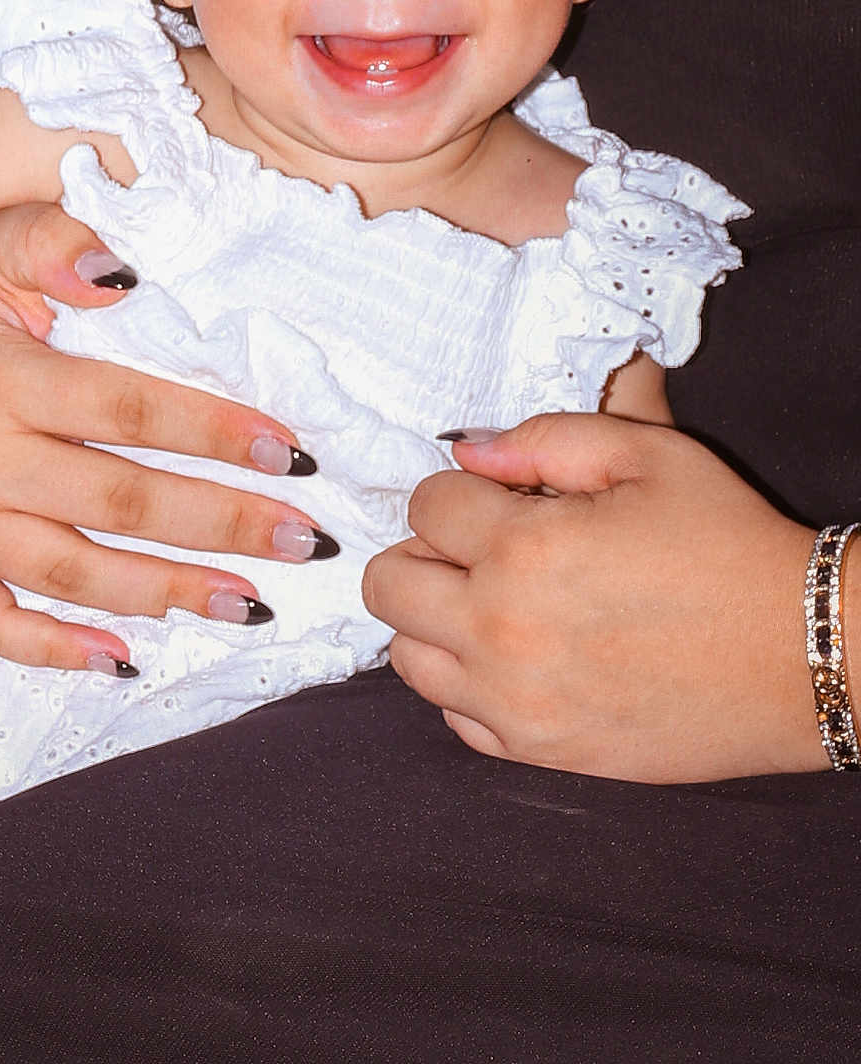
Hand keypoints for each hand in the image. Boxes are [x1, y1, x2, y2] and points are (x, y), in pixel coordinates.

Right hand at [0, 202, 328, 670]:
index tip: (294, 450)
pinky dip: (58, 652)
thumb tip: (124, 270)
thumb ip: (51, 240)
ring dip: (169, 593)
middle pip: (120, 504)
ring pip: (76, 574)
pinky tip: (128, 661)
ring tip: (252, 602)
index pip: (129, 412)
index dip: (216, 433)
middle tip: (304, 539)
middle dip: (221, 524)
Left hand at [363, 412, 823, 781]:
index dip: (461, 489)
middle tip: (484, 546)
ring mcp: (516, 704)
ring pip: (407, 656)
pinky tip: (523, 655)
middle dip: (428, 551)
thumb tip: (469, 450)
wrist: (802, 656)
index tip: (500, 497)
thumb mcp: (647, 454)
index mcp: (523, 551)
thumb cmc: (728, 544)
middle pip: (388, 584)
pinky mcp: (541, 753)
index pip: (425, 504)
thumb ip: (543, 438)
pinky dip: (470, 683)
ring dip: (437, 618)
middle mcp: (501, 632)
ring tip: (498, 599)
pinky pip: (455, 717)